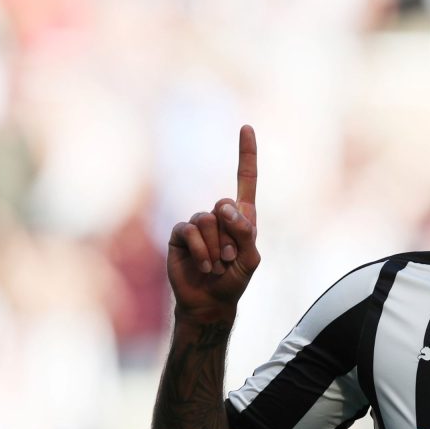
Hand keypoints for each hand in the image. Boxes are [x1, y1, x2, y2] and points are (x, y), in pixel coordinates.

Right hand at [167, 125, 260, 319]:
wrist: (209, 301)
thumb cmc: (234, 280)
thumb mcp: (250, 259)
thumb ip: (245, 232)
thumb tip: (224, 208)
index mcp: (242, 216)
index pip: (246, 179)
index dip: (246, 153)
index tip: (246, 127)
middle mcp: (219, 215)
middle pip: (224, 204)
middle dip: (230, 235)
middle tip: (230, 259)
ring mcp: (198, 223)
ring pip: (207, 220)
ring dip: (215, 248)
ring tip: (216, 266)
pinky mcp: (179, 234)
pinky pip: (189, 231)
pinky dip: (200, 251)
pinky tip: (203, 266)